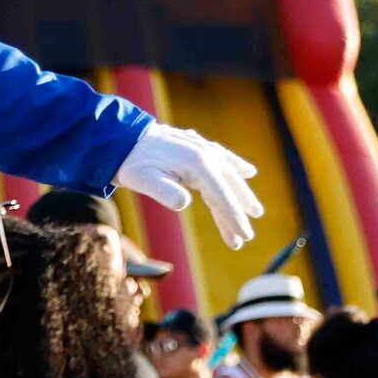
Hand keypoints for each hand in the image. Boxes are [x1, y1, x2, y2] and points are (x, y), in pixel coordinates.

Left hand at [114, 123, 261, 248]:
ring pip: (228, 174)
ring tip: (255, 211)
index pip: (221, 197)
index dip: (233, 219)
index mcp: (198, 165)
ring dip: (241, 193)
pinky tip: (248, 171)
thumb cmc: (133, 164)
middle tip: (247, 237)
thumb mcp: (144, 180)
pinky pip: (223, 158)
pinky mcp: (196, 147)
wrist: (122, 138)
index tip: (243, 238)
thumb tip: (184, 203)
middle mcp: (206, 155)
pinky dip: (236, 165)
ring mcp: (203, 149)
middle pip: (229, 188)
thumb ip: (164, 192)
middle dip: (239, 213)